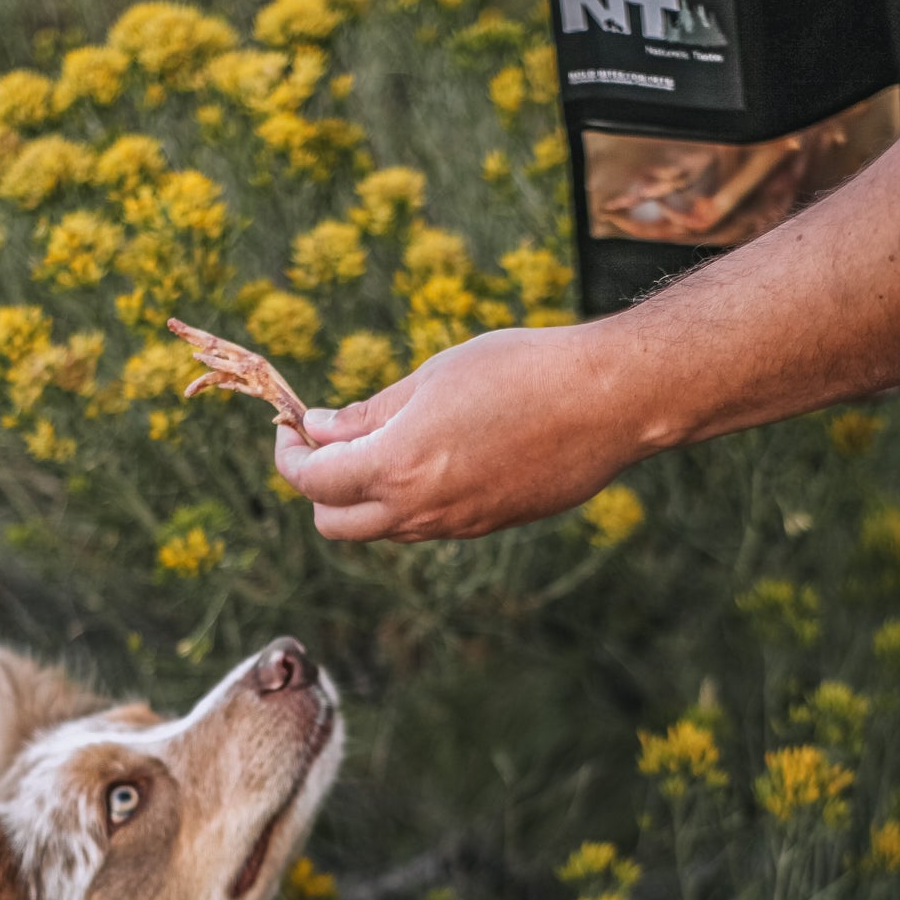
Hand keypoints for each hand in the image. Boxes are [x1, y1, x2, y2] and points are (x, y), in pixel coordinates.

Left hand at [273, 323, 642, 540]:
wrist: (610, 400)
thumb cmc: (521, 370)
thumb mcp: (433, 377)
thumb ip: (370, 413)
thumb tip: (321, 429)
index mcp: (397, 467)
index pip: (313, 482)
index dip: (290, 455)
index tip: (290, 427)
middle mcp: (422, 510)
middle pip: (336, 525)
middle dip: (318, 486)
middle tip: (327, 441)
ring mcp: (458, 525)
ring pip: (383, 529)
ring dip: (364, 495)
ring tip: (381, 442)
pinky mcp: (490, 525)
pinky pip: (428, 524)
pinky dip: (408, 499)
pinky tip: (432, 455)